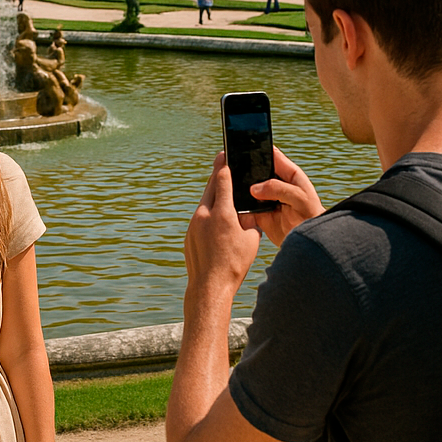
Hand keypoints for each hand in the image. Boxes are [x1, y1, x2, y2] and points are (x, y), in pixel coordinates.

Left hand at [184, 153, 261, 292]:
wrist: (209, 287)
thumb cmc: (234, 265)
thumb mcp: (251, 240)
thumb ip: (250, 221)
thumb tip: (247, 212)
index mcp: (222, 214)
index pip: (223, 182)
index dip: (225, 166)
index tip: (225, 155)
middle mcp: (204, 215)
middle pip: (210, 187)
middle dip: (217, 174)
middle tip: (221, 161)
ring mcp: (194, 225)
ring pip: (204, 202)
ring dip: (213, 194)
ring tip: (221, 188)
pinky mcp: (189, 235)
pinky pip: (200, 217)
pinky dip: (208, 213)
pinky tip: (216, 218)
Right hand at [238, 146, 324, 244]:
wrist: (309, 242)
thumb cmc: (312, 217)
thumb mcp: (299, 198)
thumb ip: (278, 189)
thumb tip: (254, 188)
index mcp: (290, 175)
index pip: (273, 156)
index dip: (260, 149)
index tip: (244, 145)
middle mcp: (277, 185)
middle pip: (257, 171)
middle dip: (246, 170)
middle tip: (232, 168)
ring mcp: (268, 199)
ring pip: (249, 189)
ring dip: (241, 189)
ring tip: (230, 187)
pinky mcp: (261, 214)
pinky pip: (246, 207)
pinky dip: (240, 207)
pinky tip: (233, 204)